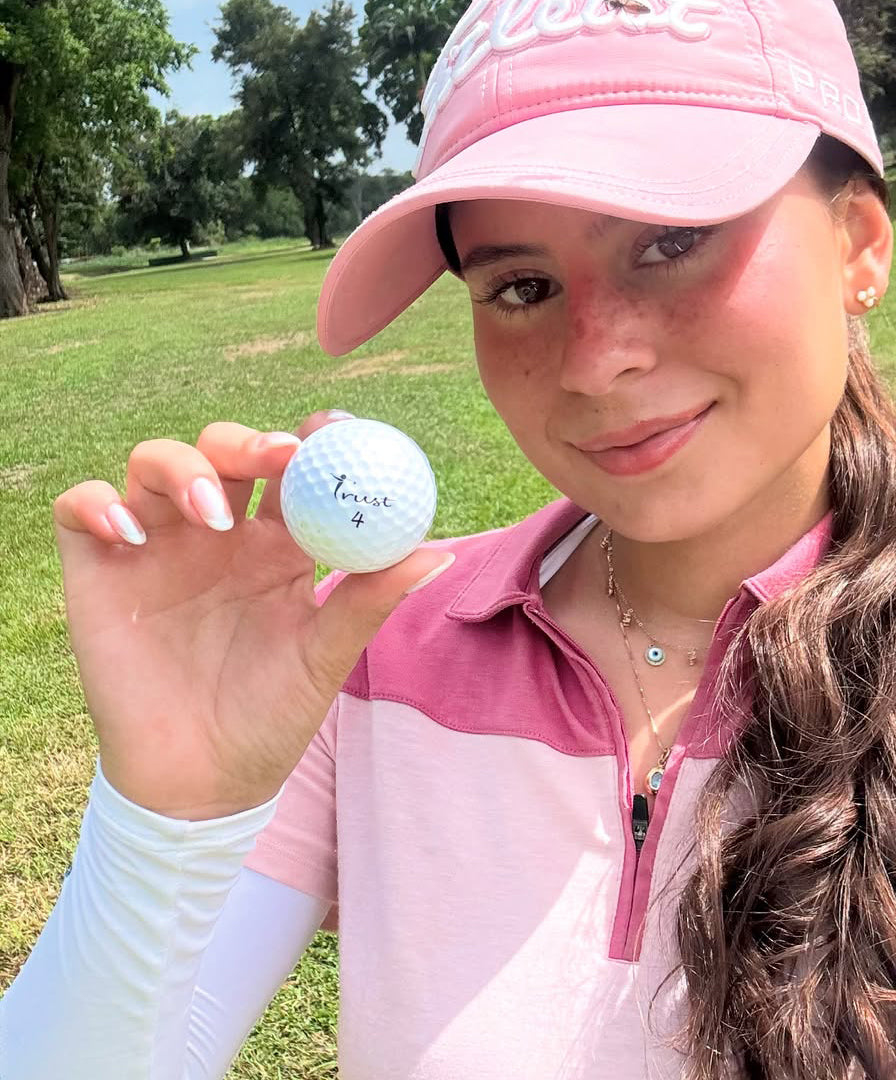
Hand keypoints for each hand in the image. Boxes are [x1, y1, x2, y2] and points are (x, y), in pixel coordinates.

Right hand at [52, 411, 453, 818]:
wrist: (204, 783)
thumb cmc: (271, 717)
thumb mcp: (325, 656)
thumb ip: (370, 599)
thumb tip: (438, 553)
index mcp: (277, 545)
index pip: (291, 470)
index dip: (312, 440)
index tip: (337, 430)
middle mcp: (218, 534)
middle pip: (224, 450)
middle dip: (249, 440)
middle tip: (282, 456)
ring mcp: (156, 547)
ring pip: (156, 464)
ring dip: (181, 469)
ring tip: (213, 513)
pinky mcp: (100, 570)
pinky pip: (81, 508)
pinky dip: (98, 503)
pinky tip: (129, 533)